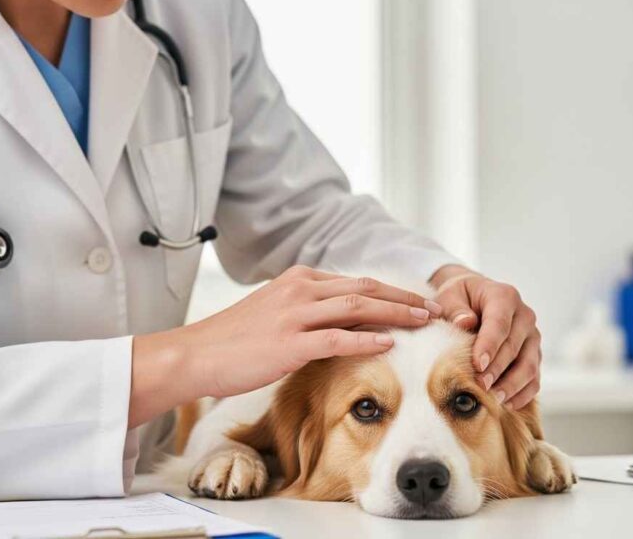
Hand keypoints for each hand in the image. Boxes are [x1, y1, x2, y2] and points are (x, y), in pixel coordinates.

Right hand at [128, 265, 440, 426]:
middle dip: (405, 298)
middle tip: (436, 308)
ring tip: (425, 321)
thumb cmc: (234, 339)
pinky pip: (337, 338)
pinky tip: (389, 343)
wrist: (196, 354)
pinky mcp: (289, 343)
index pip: (356, 281)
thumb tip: (341, 320)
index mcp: (300, 279)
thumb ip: (307, 309)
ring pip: (358, 307)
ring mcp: (295, 314)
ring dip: (396, 313)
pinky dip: (366, 339)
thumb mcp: (274, 312)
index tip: (418, 301)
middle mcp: (301, 289)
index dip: (392, 291)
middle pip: (366, 288)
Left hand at [430, 265, 540, 408]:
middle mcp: (524, 315)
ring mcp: (532, 336)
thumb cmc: (459, 299)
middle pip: (514, 347)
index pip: (499, 323)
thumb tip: (465, 322)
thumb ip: (454, 308)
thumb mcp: (449, 296)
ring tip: (494, 399)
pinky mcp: (534, 354)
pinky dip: (524, 393)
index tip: (478, 365)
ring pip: (529, 365)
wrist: (474, 299)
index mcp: (504, 296)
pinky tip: (508, 404)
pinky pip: (535, 378)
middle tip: (480, 386)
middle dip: (497, 369)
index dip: (489, 345)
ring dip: (512, 385)